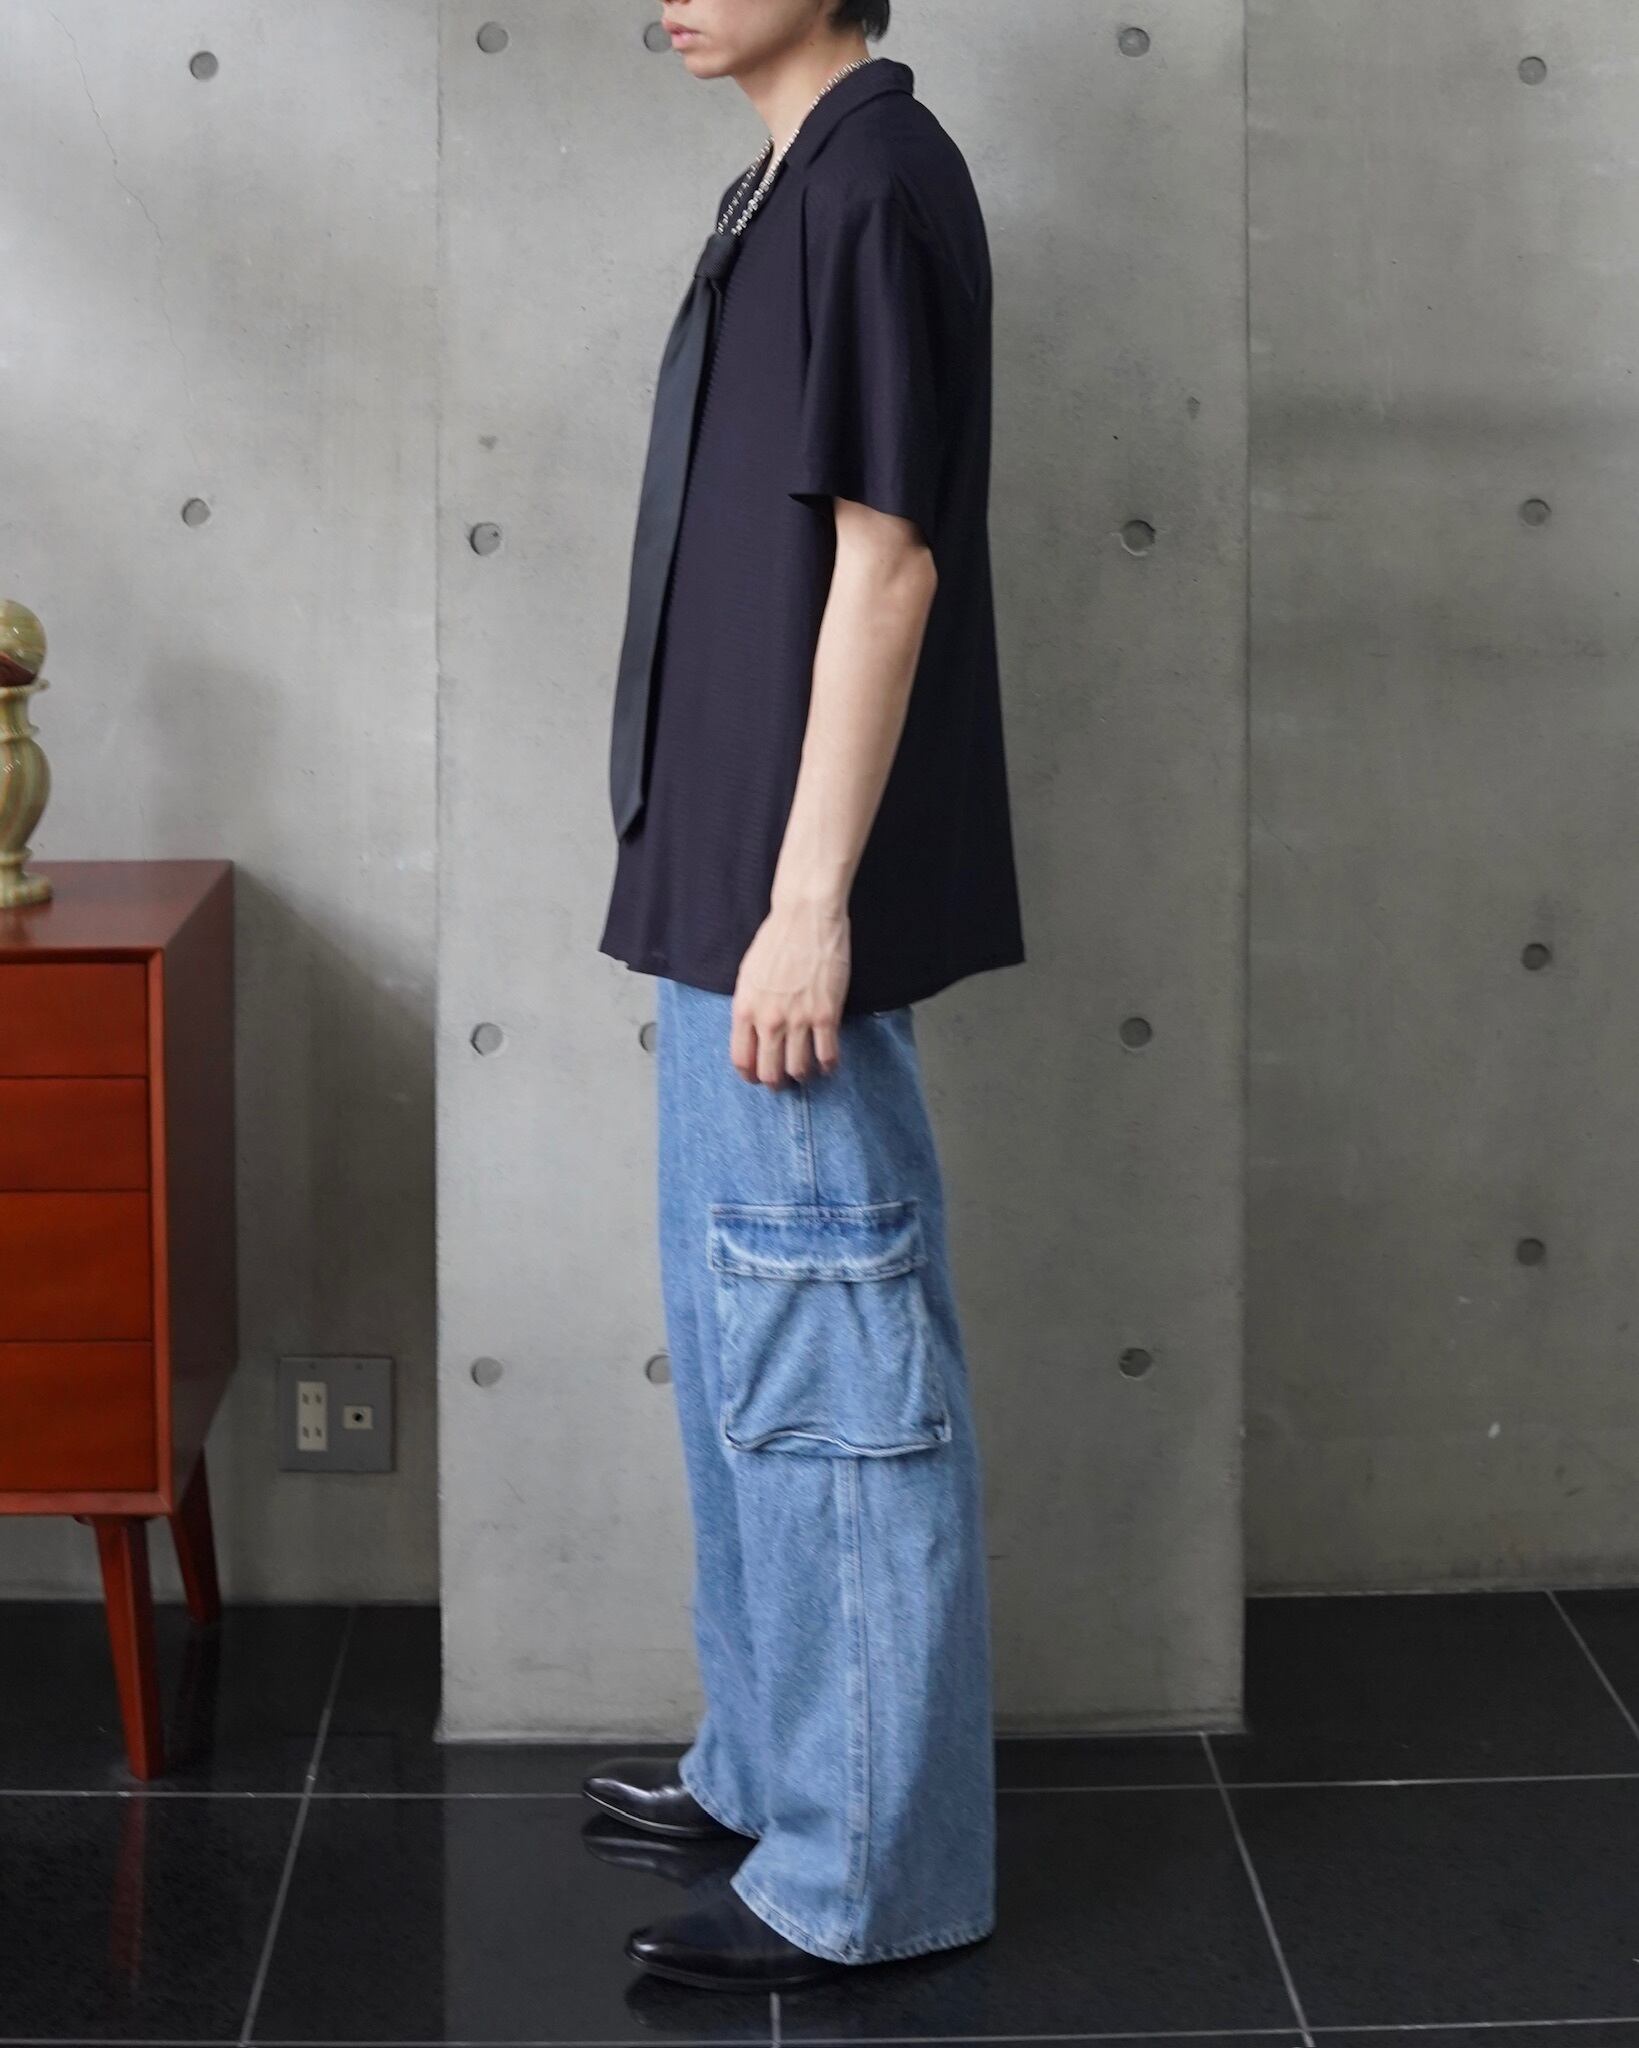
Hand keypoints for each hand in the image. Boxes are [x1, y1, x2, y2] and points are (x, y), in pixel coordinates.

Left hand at [730, 900, 850, 1086]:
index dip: (750, 1075)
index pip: (742, 1059)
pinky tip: (829, 1064)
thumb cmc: (776, 940)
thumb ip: (749, 1006)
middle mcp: (768, 1021)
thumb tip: (754, 1030)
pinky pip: (827, 1054)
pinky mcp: (825, 1015)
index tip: (757, 1077)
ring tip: (807, 1073)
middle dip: (775, 1083)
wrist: (805, 918)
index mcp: (744, 1010)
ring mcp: (798, 1020)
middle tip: (783, 1082)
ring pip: (798, 1069)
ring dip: (802, 1076)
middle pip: (769, 1071)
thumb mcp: (749, 975)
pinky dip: (828, 1065)